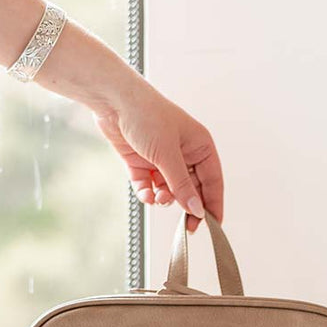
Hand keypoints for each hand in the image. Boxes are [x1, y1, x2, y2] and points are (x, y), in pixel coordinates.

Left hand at [93, 81, 223, 232]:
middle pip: (191, 189)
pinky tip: (145, 194)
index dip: (213, 204)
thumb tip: (197, 210)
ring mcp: (162, 159)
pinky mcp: (142, 163)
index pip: (213, 182)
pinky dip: (147, 193)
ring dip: (164, 198)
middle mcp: (184, 154)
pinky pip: (149, 186)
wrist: (113, 100)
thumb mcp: (168, 154)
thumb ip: (182, 185)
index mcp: (200, 146)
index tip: (213, 226)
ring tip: (158, 198)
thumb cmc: (147, 115)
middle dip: (186, 205)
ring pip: (169, 190)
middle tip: (186, 226)